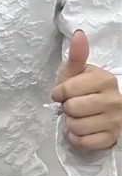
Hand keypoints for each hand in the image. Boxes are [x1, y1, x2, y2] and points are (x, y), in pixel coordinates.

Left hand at [51, 29, 121, 150]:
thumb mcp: (76, 71)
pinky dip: (77, 139)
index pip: (67, 90)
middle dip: (66, 109)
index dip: (59, 93)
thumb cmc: (82, 89)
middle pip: (72, 109)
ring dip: (71, 124)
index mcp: (105, 80)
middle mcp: (114, 100)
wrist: (98, 111)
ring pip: (76, 127)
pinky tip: (83, 130)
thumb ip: (76, 55)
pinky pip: (83, 142)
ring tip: (78, 117)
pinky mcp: (112, 139)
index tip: (63, 93)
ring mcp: (116, 121)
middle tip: (73, 106)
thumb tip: (78, 33)